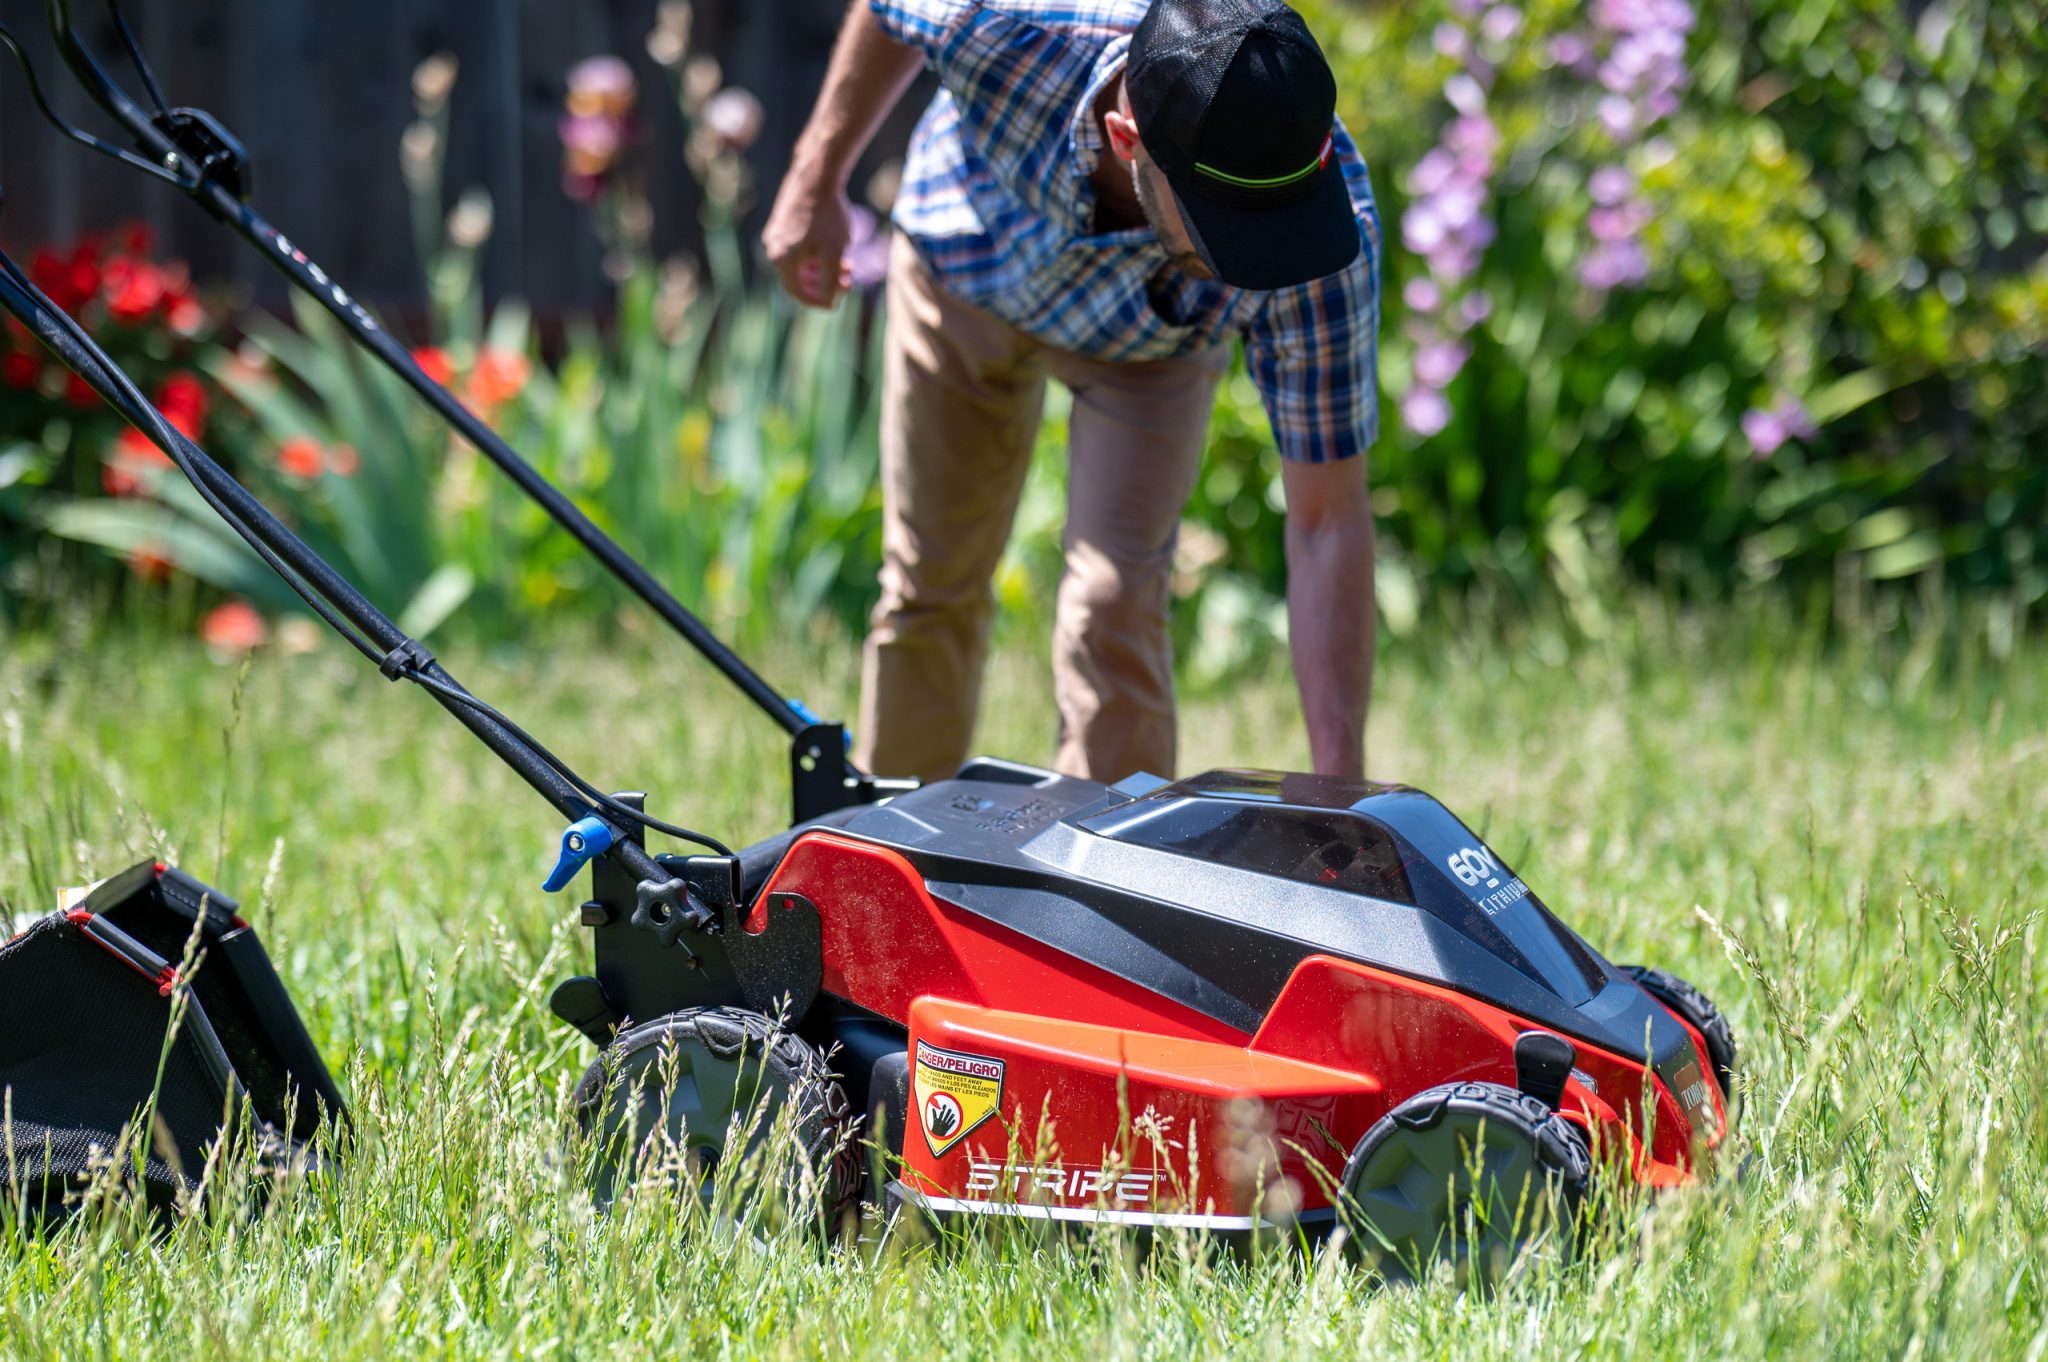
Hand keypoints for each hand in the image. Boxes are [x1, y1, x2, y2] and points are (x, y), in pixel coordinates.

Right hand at [762, 164, 855, 309]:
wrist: (817, 175)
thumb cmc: (827, 215)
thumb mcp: (834, 254)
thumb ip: (831, 283)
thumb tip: (829, 304)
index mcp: (781, 259)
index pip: (797, 292)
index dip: (818, 301)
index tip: (837, 302)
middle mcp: (772, 247)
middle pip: (799, 277)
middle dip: (825, 283)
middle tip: (848, 281)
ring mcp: (776, 232)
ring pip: (800, 261)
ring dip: (823, 267)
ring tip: (847, 263)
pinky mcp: (782, 219)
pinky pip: (798, 245)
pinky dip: (816, 252)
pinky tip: (835, 244)